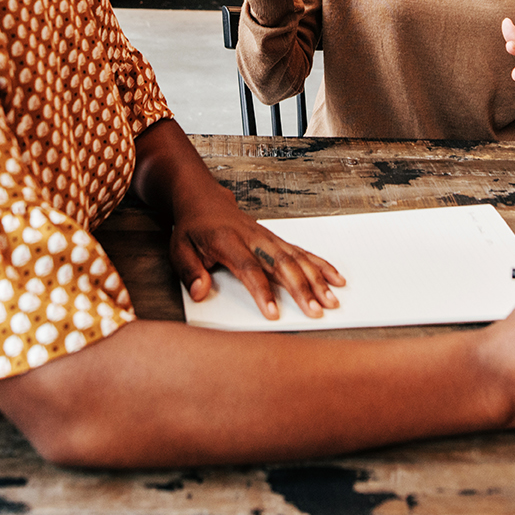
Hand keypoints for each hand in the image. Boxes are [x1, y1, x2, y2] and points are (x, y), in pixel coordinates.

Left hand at [171, 199, 345, 319]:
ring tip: (332, 300)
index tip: (273, 313)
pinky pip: (303, 251)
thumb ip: (189, 271)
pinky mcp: (277, 239)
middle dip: (301, 289)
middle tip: (315, 311)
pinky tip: (335, 278)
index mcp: (227, 241)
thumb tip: (200, 292)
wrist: (204, 200)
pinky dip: (321, 265)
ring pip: (297, 258)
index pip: (249, 268)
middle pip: (281, 263)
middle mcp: (253, 238)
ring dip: (317, 279)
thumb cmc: (193, 228)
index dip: (263, 291)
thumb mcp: (178, 249)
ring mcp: (268, 237)